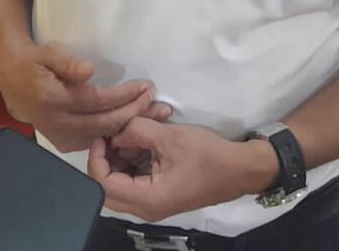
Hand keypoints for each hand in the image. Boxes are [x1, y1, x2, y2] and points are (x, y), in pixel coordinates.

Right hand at [0, 42, 171, 152]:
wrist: (13, 80)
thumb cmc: (35, 61)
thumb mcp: (48, 52)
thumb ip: (67, 61)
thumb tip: (88, 71)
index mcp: (53, 99)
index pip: (97, 100)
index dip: (124, 95)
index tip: (146, 87)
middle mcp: (57, 123)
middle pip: (104, 123)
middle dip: (134, 113)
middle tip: (159, 104)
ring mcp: (59, 137)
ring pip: (102, 136)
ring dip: (130, 126)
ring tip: (156, 116)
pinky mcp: (63, 143)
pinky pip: (94, 142)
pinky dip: (116, 135)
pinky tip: (135, 126)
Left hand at [87, 118, 274, 220]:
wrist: (241, 169)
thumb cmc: (208, 155)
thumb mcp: (171, 137)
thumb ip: (138, 132)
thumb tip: (116, 131)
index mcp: (147, 199)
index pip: (104, 184)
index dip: (97, 157)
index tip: (104, 134)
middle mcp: (146, 208)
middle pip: (108, 188)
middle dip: (107, 158)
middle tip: (114, 134)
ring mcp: (154, 203)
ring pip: (122, 182)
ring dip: (123, 156)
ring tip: (135, 130)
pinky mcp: (161, 194)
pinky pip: (136, 180)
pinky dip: (136, 159)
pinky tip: (146, 138)